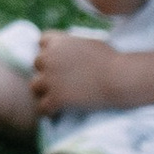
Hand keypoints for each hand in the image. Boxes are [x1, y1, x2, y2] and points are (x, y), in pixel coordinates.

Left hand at [33, 30, 153, 116]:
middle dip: (47, 70)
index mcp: (58, 42)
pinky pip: (42, 107)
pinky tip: (57, 112)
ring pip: (35, 85)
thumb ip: (72, 44)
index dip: (51, 50)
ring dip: (44, 90)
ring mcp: (50, 79)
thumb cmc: (111, 59)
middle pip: (37, 63)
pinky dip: (48, 110)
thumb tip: (68, 47)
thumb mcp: (89, 42)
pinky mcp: (55, 98)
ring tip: (56, 97)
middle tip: (61, 80)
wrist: (119, 78)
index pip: (42, 41)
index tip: (62, 59)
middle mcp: (49, 58)